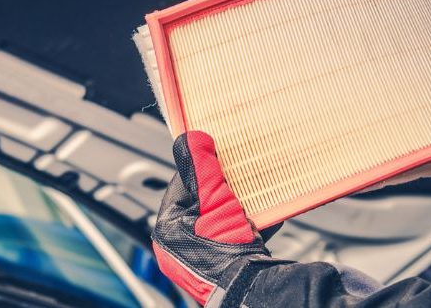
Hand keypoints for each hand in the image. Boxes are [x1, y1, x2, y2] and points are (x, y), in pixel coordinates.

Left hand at [152, 131, 288, 305]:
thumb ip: (202, 169)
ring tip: (252, 198)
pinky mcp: (222, 264)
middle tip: (238, 178)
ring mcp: (200, 257)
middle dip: (223, 187)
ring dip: (238, 206)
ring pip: (219, 218)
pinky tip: (263, 218)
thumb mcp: (214, 201)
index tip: (216, 154)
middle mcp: (179, 245)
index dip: (202, 167)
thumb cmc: (228, 253)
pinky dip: (248, 224)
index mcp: (167, 228)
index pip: (181, 184)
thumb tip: (191, 139)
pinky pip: (233, 236)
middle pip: (202, 201)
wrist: (252, 290)